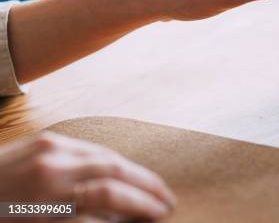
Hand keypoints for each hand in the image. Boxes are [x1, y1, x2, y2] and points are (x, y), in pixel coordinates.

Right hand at [0, 132, 175, 220]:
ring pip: (107, 196)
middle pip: (114, 173)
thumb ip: (63, 163)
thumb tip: (108, 179)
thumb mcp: (26, 161)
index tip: (154, 186)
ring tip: (159, 214)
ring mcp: (44, 193)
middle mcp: (51, 165)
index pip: (107, 158)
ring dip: (140, 205)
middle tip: (167, 202)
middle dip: (147, 187)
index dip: (137, 174)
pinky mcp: (41, 221)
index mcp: (50, 146)